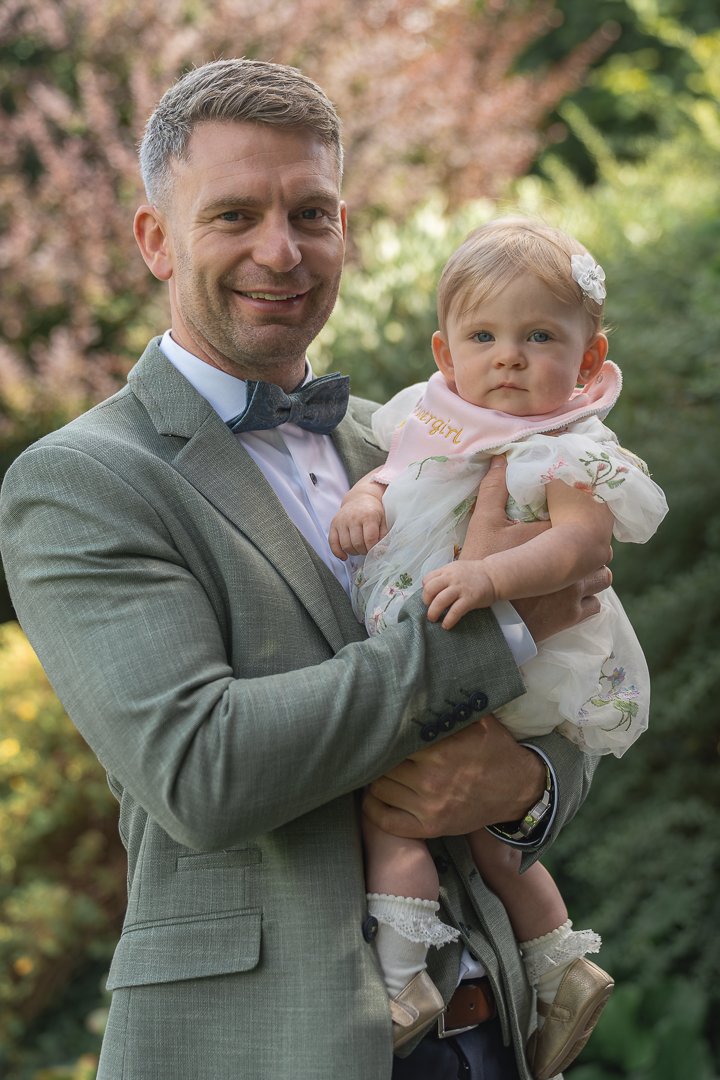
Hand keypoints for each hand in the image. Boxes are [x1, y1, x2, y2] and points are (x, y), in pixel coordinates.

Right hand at [329, 496, 386, 559]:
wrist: (360, 498)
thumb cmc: (374, 511)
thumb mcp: (383, 520)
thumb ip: (384, 535)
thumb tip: (381, 551)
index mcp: (368, 516)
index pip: (370, 539)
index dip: (373, 549)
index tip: (376, 550)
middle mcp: (353, 517)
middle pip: (357, 544)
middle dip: (364, 551)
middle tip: (368, 549)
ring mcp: (342, 521)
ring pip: (345, 545)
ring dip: (353, 552)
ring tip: (359, 549)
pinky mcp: (334, 524)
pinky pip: (332, 542)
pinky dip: (338, 552)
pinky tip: (344, 556)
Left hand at [363, 715, 546, 837]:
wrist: (518, 790)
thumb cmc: (496, 750)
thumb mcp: (480, 721)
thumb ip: (451, 708)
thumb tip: (427, 686)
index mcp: (441, 751)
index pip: (395, 740)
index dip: (388, 734)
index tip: (384, 729)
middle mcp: (431, 780)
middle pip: (384, 764)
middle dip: (383, 755)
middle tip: (381, 750)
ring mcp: (429, 807)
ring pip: (380, 788)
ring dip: (379, 778)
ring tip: (382, 769)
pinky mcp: (429, 828)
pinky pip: (386, 820)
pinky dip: (374, 808)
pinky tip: (375, 796)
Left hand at [422, 561, 496, 628]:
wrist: (494, 575)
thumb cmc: (475, 574)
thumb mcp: (457, 568)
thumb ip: (444, 576)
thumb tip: (430, 588)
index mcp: (447, 570)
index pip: (427, 579)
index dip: (425, 590)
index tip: (428, 598)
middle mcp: (451, 578)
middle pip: (430, 589)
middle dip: (426, 602)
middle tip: (429, 609)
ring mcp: (460, 588)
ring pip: (439, 601)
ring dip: (433, 612)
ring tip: (433, 619)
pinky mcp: (470, 599)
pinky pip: (455, 611)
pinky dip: (448, 620)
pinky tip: (446, 625)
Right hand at [463, 455, 612, 640]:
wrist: (482, 616)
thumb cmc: (482, 565)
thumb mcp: (484, 524)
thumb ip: (493, 489)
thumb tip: (500, 458)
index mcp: (556, 539)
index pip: (584, 519)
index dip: (581, 514)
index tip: (574, 511)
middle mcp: (574, 565)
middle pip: (600, 547)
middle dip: (593, 542)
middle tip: (576, 539)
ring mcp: (576, 591)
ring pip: (602, 576)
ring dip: (593, 572)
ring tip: (579, 569)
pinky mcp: (573, 615)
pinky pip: (595, 603)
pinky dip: (588, 598)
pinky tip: (576, 594)